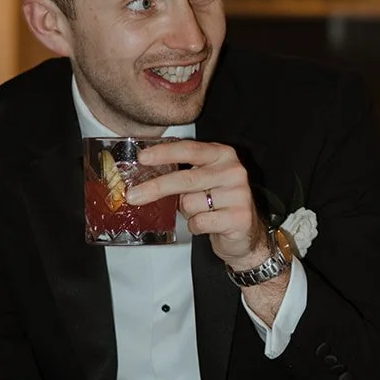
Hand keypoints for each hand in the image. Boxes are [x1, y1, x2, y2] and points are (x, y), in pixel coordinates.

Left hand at [133, 139, 268, 269]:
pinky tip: (208, 223)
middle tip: (133, 195)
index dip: (164, 153)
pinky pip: (200, 222)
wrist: (246, 230)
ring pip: (190, 204)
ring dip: (187, 212)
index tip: (142, 157)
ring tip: (201, 212)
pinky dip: (196, 226)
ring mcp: (239, 194)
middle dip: (156, 187)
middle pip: (186, 179)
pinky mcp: (239, 217)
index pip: (189, 149)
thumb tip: (145, 175)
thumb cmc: (219, 202)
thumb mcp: (203, 179)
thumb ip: (183, 172)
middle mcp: (233, 171)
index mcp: (223, 155)